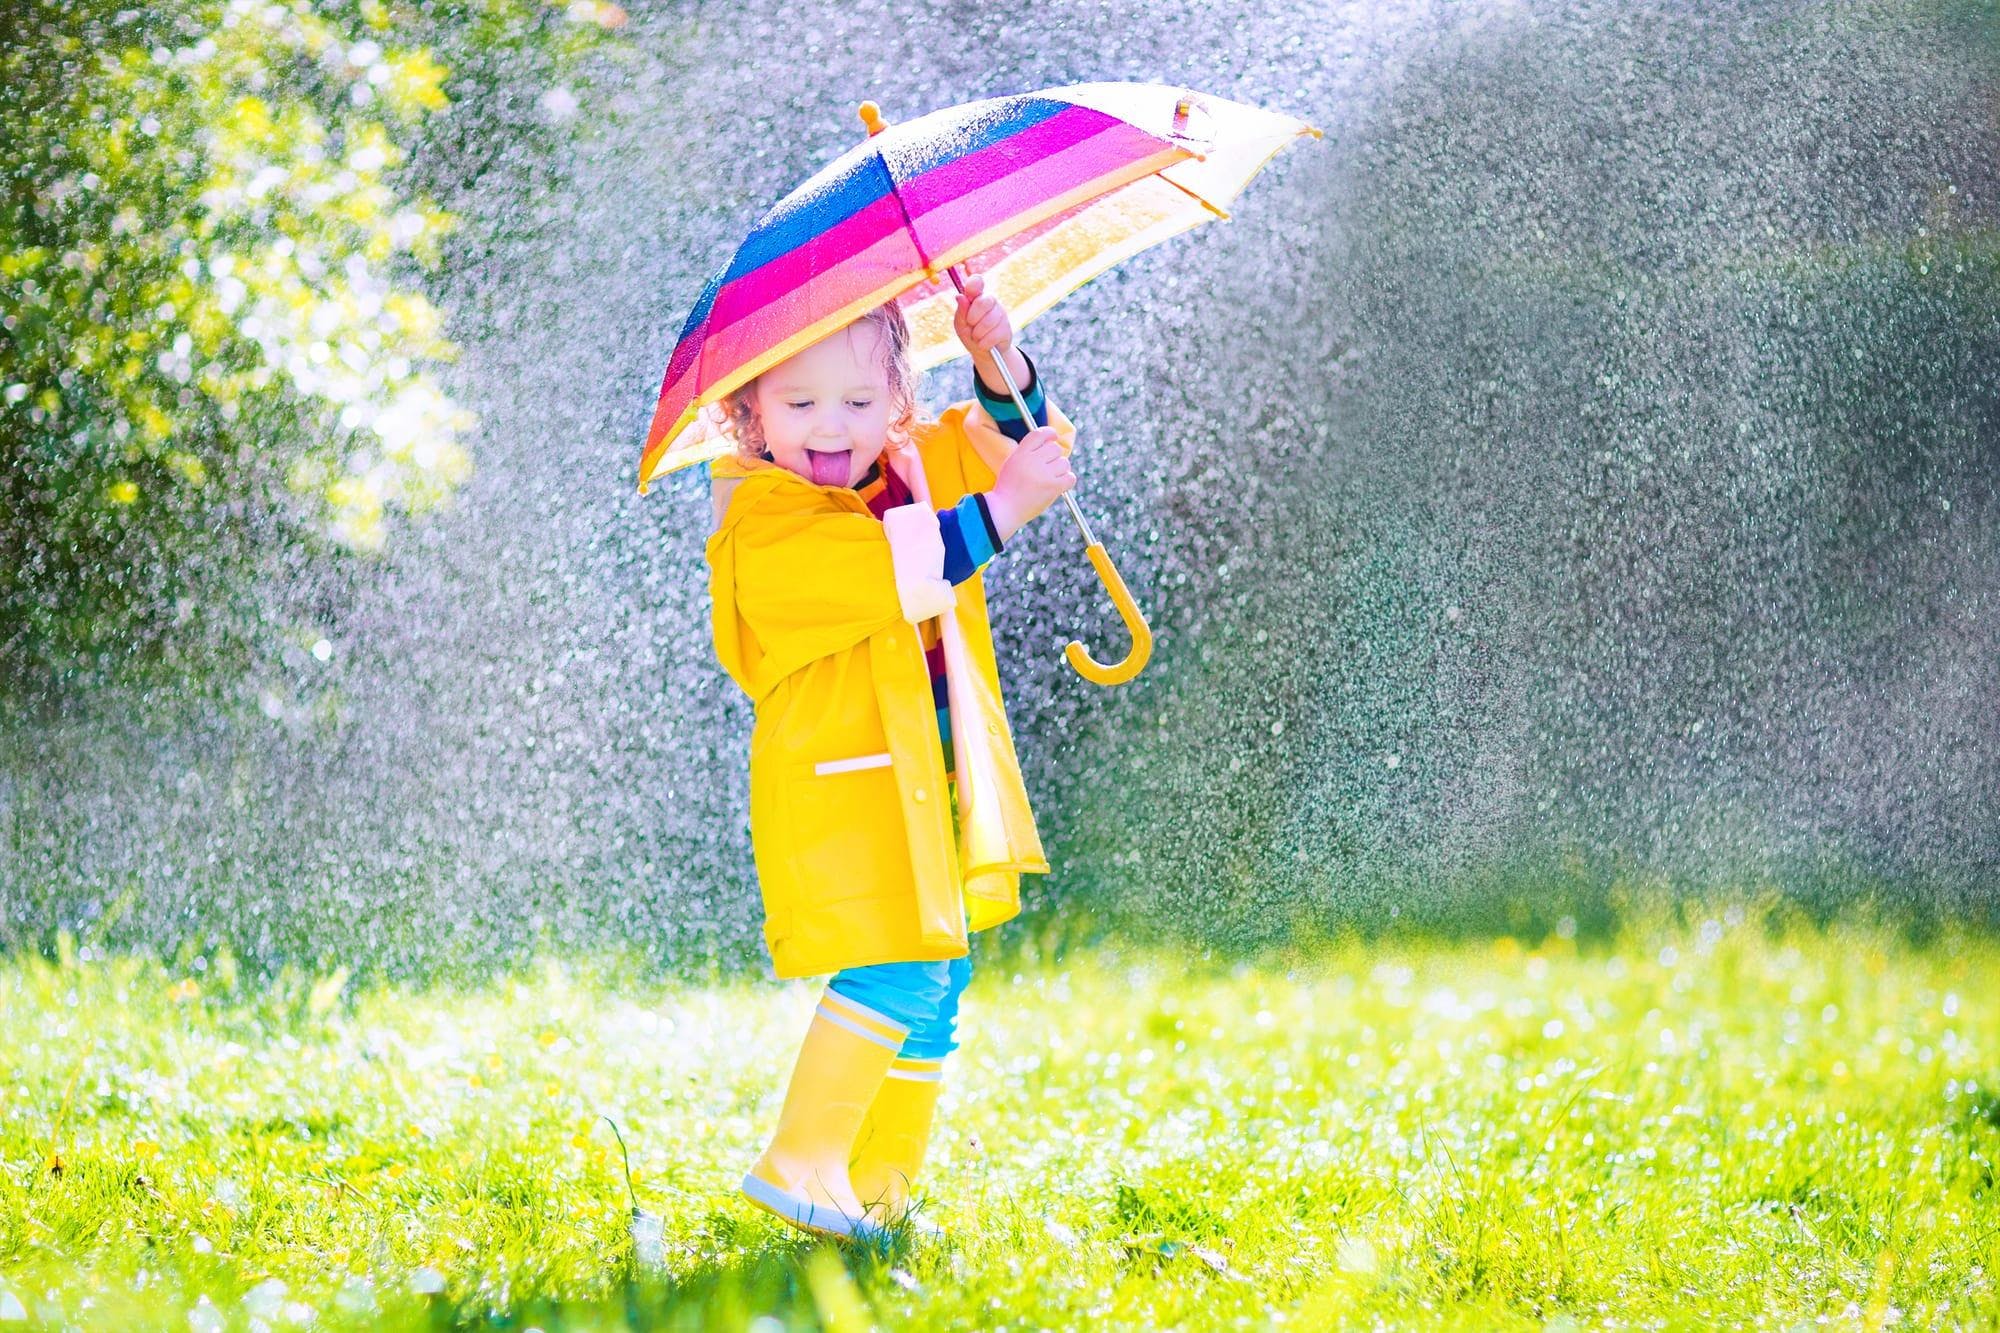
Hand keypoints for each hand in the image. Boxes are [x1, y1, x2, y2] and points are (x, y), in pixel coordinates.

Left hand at [952, 271, 1012, 359]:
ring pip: (988, 321)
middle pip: (983, 302)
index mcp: (976, 297)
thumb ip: (961, 312)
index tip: (969, 291)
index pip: (977, 282)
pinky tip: (984, 344)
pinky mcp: (1006, 328)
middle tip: (970, 324)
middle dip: (973, 317)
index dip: (974, 283)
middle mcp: (990, 301)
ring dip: (977, 334)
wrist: (984, 352)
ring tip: (976, 337)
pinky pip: (994, 335)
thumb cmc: (970, 334)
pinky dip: (985, 343)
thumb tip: (960, 297)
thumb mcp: (961, 324)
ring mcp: (1000, 313)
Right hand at [984, 426, 1073, 541]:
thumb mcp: (1012, 462)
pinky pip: (1070, 477)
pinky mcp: (1053, 488)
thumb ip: (1028, 451)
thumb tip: (1051, 441)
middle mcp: (1033, 461)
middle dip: (1053, 456)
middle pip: (1055, 448)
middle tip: (1047, 467)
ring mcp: (1044, 475)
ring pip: (1064, 462)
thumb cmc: (1009, 487)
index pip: (1039, 434)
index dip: (1049, 433)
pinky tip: (1059, 484)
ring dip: (1060, 469)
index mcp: (1021, 454)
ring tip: (1050, 478)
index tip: (1053, 437)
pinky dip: (1067, 480)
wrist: (1005, 510)